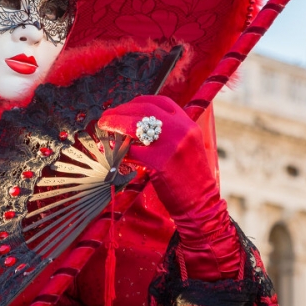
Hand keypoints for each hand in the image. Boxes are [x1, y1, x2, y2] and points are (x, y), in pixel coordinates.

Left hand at [99, 95, 240, 278]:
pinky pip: (131, 152)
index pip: (161, 102)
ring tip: (104, 128)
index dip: (139, 102)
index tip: (125, 107)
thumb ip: (170, 132)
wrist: (201, 204)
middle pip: (144, 109)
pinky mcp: (159, 163)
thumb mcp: (188, 146)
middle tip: (106, 117)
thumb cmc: (191, 177)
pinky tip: (116, 155)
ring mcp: (170, 145)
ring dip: (114, 124)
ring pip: (134, 125)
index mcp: (188, 124)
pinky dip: (120, 152)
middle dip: (121, 110)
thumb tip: (139, 124)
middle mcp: (181, 130)